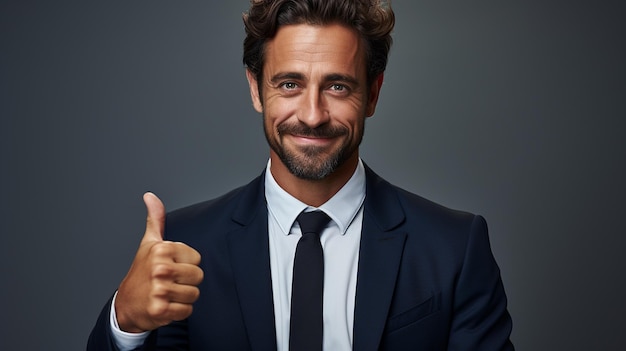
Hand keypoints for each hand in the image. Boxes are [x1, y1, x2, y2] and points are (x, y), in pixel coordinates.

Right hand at [115, 192, 203, 332]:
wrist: (126, 304)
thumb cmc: (141, 271)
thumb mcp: (149, 243)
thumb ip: (156, 219)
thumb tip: (150, 196)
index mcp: (162, 250)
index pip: (197, 259)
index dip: (187, 264)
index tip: (171, 266)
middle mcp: (160, 268)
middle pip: (198, 277)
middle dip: (187, 282)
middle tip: (169, 282)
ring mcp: (159, 290)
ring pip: (194, 294)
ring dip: (183, 298)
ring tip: (167, 294)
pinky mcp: (160, 310)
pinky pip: (187, 310)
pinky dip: (179, 311)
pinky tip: (165, 305)